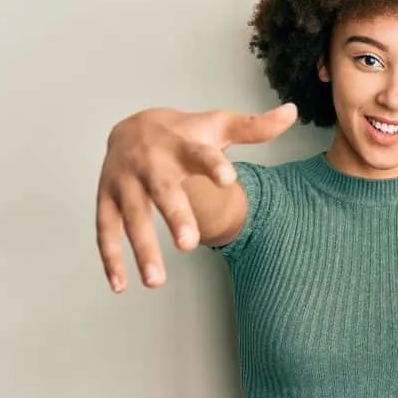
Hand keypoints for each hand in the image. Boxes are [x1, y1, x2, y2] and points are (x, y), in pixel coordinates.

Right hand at [95, 103, 296, 291]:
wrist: (132, 125)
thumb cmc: (185, 133)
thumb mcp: (218, 126)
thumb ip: (254, 128)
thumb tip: (292, 112)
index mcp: (182, 145)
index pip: (201, 154)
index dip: (215, 165)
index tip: (230, 179)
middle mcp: (152, 164)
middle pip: (164, 191)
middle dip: (175, 216)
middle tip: (189, 245)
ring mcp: (126, 182)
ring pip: (132, 216)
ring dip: (142, 248)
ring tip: (156, 282)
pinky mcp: (107, 199)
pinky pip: (106, 231)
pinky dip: (111, 258)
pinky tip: (121, 285)